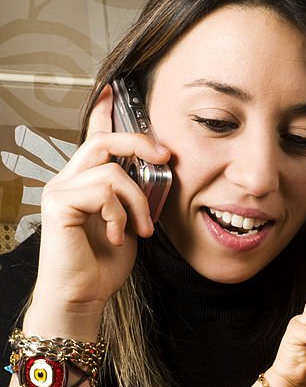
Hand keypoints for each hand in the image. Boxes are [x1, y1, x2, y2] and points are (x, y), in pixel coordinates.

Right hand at [27, 85, 170, 335]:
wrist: (82, 297)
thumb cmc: (102, 266)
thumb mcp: (129, 224)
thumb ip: (135, 196)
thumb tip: (157, 173)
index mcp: (85, 182)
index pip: (94, 137)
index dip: (105, 112)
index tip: (116, 89)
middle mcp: (68, 180)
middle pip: (104, 141)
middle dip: (139, 144)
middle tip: (166, 158)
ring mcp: (60, 189)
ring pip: (112, 172)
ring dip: (137, 202)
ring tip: (141, 230)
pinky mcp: (59, 203)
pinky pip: (103, 192)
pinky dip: (118, 215)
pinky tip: (116, 237)